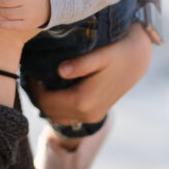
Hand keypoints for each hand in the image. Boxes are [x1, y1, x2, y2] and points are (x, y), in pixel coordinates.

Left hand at [27, 22, 151, 127]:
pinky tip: (55, 87)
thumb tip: (60, 71)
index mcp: (84, 101)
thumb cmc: (118, 52)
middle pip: (49, 111)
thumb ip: (81, 63)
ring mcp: (92, 117)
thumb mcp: (100, 54)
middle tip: (32, 74)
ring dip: (46, 102)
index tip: (31, 70)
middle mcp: (87, 114)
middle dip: (38, 95)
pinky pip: (67, 115)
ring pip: (56, 116)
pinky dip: (57, 105)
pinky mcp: (95, 114)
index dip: (34, 87)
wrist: (138, 59)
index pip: (46, 102)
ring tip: (41, 80)